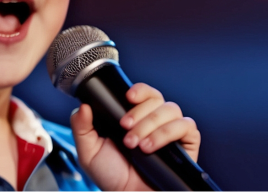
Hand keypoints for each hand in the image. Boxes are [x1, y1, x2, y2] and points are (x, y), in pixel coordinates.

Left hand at [70, 83, 199, 191]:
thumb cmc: (111, 176)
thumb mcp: (89, 152)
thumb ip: (81, 127)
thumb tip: (83, 105)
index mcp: (133, 117)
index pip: (143, 92)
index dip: (139, 90)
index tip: (128, 97)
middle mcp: (153, 121)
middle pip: (156, 98)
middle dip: (139, 113)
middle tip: (125, 129)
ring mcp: (171, 131)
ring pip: (171, 109)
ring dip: (151, 124)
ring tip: (137, 145)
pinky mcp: (186, 144)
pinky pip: (186, 126)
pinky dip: (167, 133)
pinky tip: (151, 147)